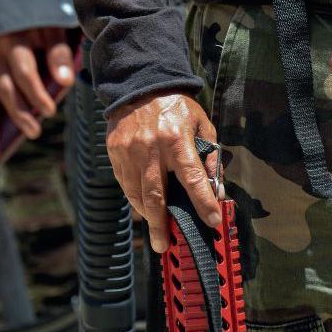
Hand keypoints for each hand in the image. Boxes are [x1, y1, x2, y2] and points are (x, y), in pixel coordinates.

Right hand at [0, 28, 74, 142]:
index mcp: (14, 38)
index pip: (24, 71)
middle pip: (3, 86)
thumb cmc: (36, 18)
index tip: (50, 112)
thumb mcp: (51, 27)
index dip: (36, 93)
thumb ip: (59, 52)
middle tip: (34, 132)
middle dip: (18, 112)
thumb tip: (66, 82)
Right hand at [107, 93, 219, 253]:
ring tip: (155, 229)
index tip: (212, 221)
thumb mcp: (202, 124)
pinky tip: (143, 205)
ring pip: (136, 193)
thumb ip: (210, 155)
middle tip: (163, 246)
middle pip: (155, 197)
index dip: (203, 203)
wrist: (140, 85)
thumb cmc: (176, 106)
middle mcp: (151, 149)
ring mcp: (130, 152)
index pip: (193, 179)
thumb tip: (215, 187)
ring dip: (146, 215)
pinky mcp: (115, 152)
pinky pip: (124, 183)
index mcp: (177, 140)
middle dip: (160, 225)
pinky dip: (134, 197)